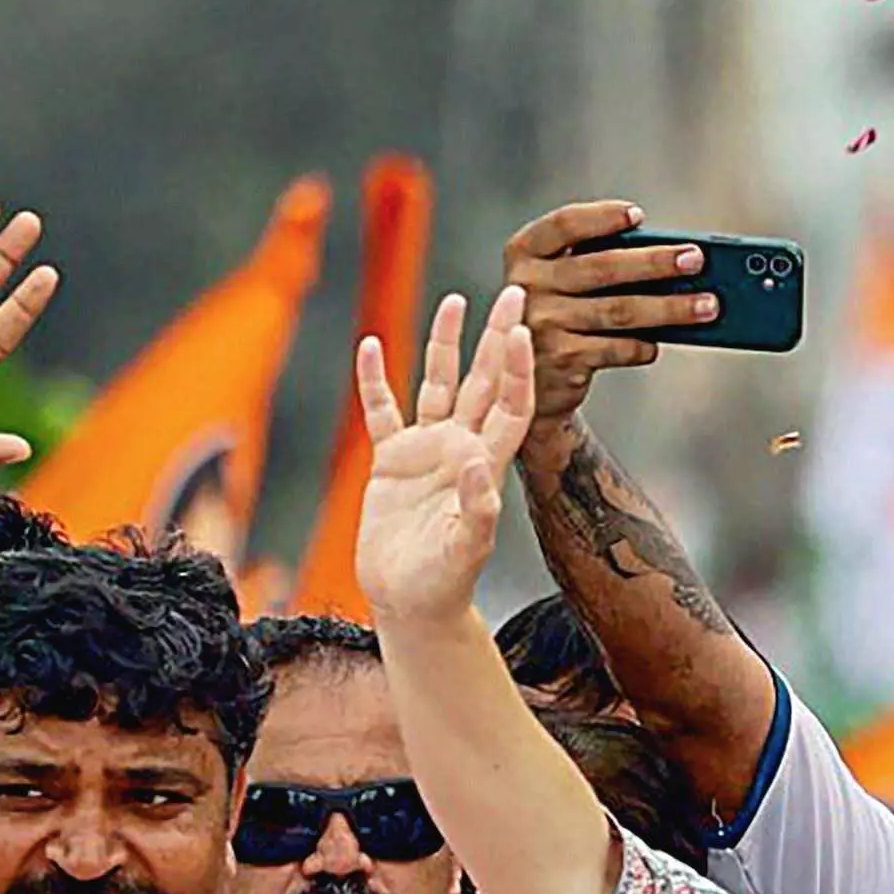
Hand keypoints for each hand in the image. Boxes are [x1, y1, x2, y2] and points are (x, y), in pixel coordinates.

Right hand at [350, 286, 538, 632]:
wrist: (409, 602)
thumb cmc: (444, 583)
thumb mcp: (466, 549)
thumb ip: (476, 507)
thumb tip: (478, 462)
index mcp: (486, 463)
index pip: (510, 403)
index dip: (518, 367)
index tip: (522, 330)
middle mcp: (461, 447)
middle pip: (484, 379)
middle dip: (499, 336)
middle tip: (516, 290)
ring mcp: (426, 451)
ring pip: (437, 383)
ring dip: (445, 343)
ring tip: (455, 300)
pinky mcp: (391, 461)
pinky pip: (383, 411)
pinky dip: (375, 380)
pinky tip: (371, 345)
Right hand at [499, 200, 713, 426]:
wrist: (524, 380)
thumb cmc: (557, 316)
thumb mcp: (559, 281)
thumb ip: (594, 263)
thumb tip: (672, 260)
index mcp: (525, 253)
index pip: (564, 224)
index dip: (602, 217)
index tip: (639, 215)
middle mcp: (527, 286)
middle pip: (602, 267)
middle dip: (655, 262)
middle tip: (696, 260)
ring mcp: (542, 325)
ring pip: (618, 311)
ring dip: (669, 308)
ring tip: (707, 305)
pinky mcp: (561, 361)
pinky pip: (616, 348)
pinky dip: (643, 346)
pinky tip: (658, 344)